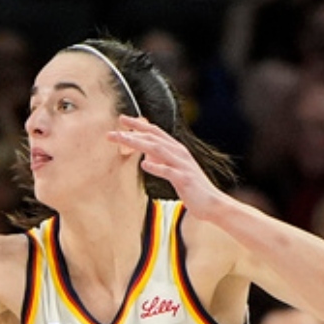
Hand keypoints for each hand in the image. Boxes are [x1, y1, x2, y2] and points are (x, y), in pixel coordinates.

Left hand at [109, 116, 225, 216]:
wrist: (212, 204)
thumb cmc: (192, 188)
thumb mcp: (174, 171)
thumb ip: (161, 162)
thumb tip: (146, 157)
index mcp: (176, 149)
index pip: (155, 132)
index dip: (138, 124)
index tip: (121, 119)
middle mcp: (179, 153)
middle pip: (152, 138)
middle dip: (131, 133)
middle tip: (111, 133)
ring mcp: (182, 165)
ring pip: (158, 149)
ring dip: (138, 143)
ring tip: (122, 140)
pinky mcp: (184, 179)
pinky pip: (168, 171)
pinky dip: (156, 166)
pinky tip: (144, 164)